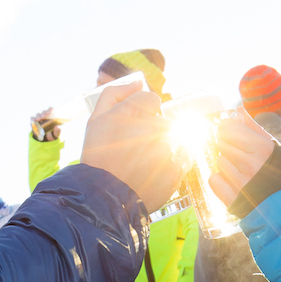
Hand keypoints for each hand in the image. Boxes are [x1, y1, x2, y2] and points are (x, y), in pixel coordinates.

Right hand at [30, 108, 61, 141]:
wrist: (46, 139)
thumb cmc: (53, 134)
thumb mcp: (56, 134)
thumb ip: (58, 131)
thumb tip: (57, 127)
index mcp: (52, 117)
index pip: (51, 110)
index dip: (50, 110)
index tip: (48, 113)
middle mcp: (46, 116)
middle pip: (44, 112)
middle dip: (43, 114)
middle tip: (43, 117)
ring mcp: (40, 119)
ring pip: (38, 114)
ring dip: (38, 116)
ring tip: (38, 119)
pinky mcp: (35, 122)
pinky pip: (33, 118)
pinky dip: (32, 119)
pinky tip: (33, 120)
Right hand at [80, 81, 182, 211]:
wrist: (104, 199)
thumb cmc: (97, 159)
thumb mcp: (95, 121)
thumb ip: (115, 94)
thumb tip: (138, 82)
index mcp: (133, 112)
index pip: (151, 99)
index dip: (141, 113)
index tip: (131, 128)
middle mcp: (153, 126)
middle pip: (163, 119)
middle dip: (152, 131)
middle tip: (134, 150)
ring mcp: (169, 148)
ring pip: (175, 135)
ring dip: (164, 145)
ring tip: (144, 163)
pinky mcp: (178, 167)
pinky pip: (185, 153)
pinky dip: (174, 159)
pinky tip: (155, 169)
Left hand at [208, 112, 278, 207]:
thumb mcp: (274, 147)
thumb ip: (253, 128)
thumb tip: (237, 111)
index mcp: (262, 149)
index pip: (228, 128)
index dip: (228, 127)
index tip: (232, 130)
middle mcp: (250, 165)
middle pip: (222, 143)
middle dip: (230, 145)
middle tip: (243, 154)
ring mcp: (240, 183)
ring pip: (219, 161)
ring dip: (228, 163)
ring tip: (244, 170)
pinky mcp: (232, 198)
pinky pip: (214, 179)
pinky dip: (221, 179)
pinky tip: (235, 182)